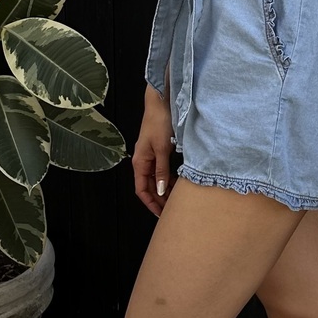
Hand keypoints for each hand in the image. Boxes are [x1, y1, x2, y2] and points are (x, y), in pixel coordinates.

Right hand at [132, 87, 174, 216]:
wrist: (161, 103)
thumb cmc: (159, 123)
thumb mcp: (162, 149)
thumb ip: (161, 171)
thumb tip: (161, 191)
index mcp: (139, 162)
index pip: (142, 190)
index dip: (151, 203)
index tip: (161, 214)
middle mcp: (143, 161)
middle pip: (149, 187)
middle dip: (159, 200)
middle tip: (172, 210)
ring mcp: (150, 156)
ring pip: (156, 179)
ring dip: (165, 189)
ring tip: (177, 198)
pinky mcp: (158, 151)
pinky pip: (161, 171)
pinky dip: (168, 179)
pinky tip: (177, 182)